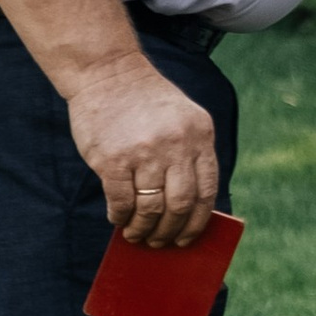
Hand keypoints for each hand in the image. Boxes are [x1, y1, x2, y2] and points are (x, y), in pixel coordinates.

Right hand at [67, 54, 222, 247]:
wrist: (107, 72)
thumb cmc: (145, 102)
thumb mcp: (183, 119)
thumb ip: (190, 155)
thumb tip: (190, 209)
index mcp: (200, 135)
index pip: (207, 190)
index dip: (198, 221)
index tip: (188, 238)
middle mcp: (176, 145)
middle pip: (181, 205)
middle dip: (171, 231)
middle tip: (160, 242)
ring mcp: (144, 153)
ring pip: (150, 208)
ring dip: (144, 229)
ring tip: (137, 235)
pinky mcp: (113, 159)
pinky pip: (121, 201)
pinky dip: (120, 217)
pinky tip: (118, 219)